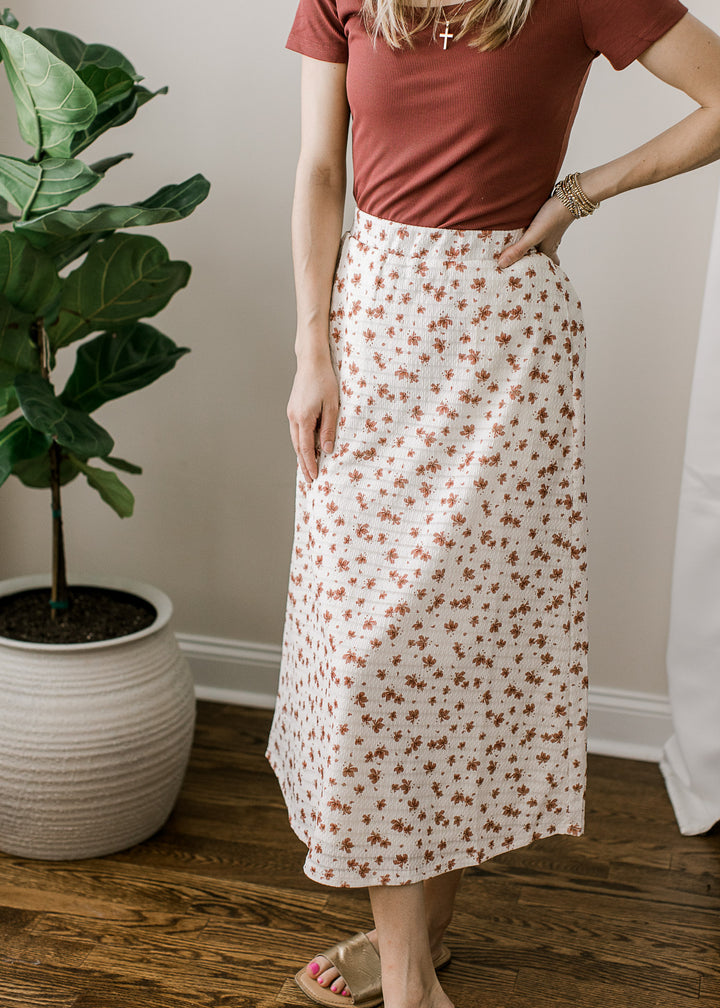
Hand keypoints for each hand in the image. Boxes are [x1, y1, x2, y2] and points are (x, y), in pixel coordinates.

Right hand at [286, 350, 339, 482]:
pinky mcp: (293, 409)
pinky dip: (301, 443)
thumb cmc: (324, 380)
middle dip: (303, 464)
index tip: (314, 477)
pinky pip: (296, 431)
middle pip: (298, 447)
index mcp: (303, 418)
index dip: (310, 464)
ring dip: (301, 455)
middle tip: (309, 480)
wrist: (311, 362)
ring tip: (307, 468)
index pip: (306, 448)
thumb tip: (327, 449)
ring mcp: (291, 413)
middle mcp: (293, 418)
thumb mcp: (332, 406)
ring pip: (296, 440)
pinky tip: (306, 448)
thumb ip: (328, 428)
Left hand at [497, 195, 575, 268]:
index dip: (541, 272)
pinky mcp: (547, 220)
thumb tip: (501, 264)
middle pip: (543, 255)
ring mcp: (549, 231)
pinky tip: (525, 229)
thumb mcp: (533, 236)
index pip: (547, 266)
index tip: (534, 278)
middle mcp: (550, 242)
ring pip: (541, 243)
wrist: (569, 195)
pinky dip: (532, 233)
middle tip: (524, 266)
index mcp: (548, 250)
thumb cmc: (553, 216)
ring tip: (520, 250)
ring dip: (533, 247)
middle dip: (535, 261)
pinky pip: (539, 230)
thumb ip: (518, 249)